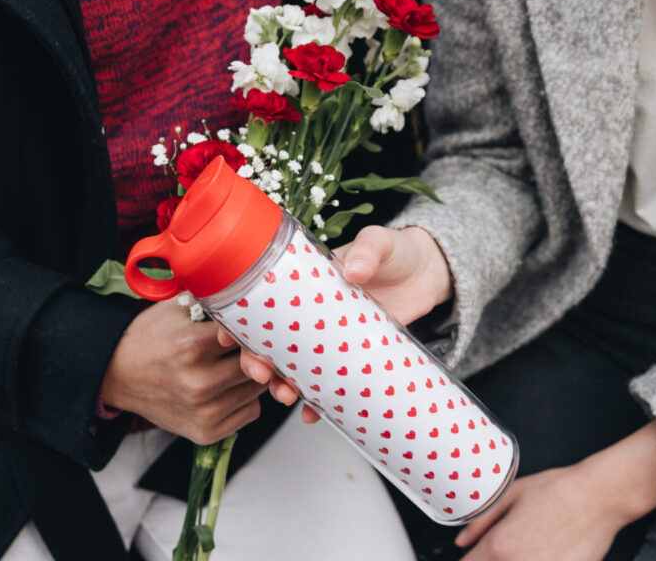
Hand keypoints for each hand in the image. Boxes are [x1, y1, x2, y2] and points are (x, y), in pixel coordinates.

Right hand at [101, 298, 266, 443]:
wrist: (117, 373)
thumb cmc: (152, 336)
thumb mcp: (179, 308)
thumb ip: (217, 305)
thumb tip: (256, 308)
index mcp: (193, 346)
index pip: (249, 335)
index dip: (254, 328)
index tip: (252, 325)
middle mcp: (199, 383)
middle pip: (258, 364)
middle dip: (255, 351)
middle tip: (241, 345)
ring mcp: (202, 412)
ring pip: (259, 388)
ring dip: (253, 375)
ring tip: (230, 364)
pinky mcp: (205, 433)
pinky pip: (252, 411)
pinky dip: (246, 398)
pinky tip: (227, 386)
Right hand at [218, 225, 452, 418]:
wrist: (429, 273)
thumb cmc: (396, 250)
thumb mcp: (379, 242)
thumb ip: (367, 250)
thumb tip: (354, 270)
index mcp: (307, 281)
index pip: (265, 300)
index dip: (240, 319)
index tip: (226, 335)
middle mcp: (313, 313)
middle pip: (272, 340)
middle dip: (257, 361)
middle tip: (260, 374)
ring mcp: (332, 337)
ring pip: (296, 366)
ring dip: (283, 385)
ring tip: (286, 397)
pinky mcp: (355, 355)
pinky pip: (330, 382)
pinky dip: (320, 400)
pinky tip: (314, 414)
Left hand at [454, 466, 623, 560]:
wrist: (597, 498)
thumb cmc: (558, 491)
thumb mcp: (511, 494)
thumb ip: (481, 521)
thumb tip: (462, 540)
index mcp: (500, 545)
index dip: (468, 560)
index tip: (472, 555)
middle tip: (500, 548)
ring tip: (524, 548)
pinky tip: (543, 553)